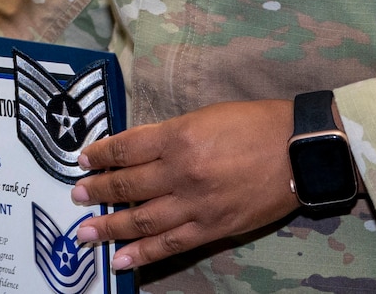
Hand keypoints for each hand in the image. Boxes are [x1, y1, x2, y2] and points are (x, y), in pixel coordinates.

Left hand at [70, 99, 296, 271]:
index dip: (100, 155)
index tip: (83, 160)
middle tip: (76, 196)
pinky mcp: (213, 227)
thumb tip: (136, 150)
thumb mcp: (204, 116)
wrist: (299, 150)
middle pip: (127, 184)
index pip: (126, 148)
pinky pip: (170, 244)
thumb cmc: (255, 124)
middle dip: (97, 191)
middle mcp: (181, 171)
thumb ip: (169, 134)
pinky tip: (120, 259)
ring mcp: (196, 203)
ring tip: (85, 231)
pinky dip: (142, 253)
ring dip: (109, 226)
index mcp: (178, 136)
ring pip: (141, 219)